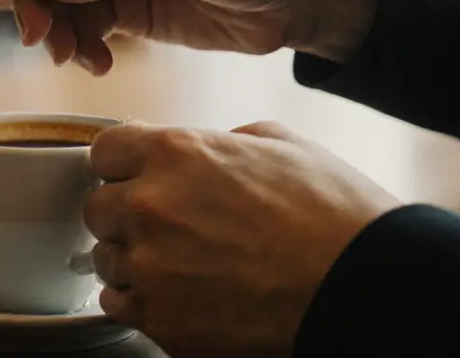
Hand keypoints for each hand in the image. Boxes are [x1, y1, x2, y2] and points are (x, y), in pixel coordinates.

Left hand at [84, 120, 399, 355]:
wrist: (363, 287)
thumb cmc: (333, 214)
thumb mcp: (279, 142)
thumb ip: (220, 140)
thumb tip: (203, 148)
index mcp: (175, 153)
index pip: (104, 151)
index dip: (123, 163)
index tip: (135, 174)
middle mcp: (151, 206)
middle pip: (97, 207)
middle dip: (126, 213)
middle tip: (167, 224)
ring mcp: (151, 267)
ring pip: (106, 257)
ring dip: (134, 258)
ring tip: (182, 262)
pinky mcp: (161, 319)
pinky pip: (118, 303)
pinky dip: (140, 299)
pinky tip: (178, 293)